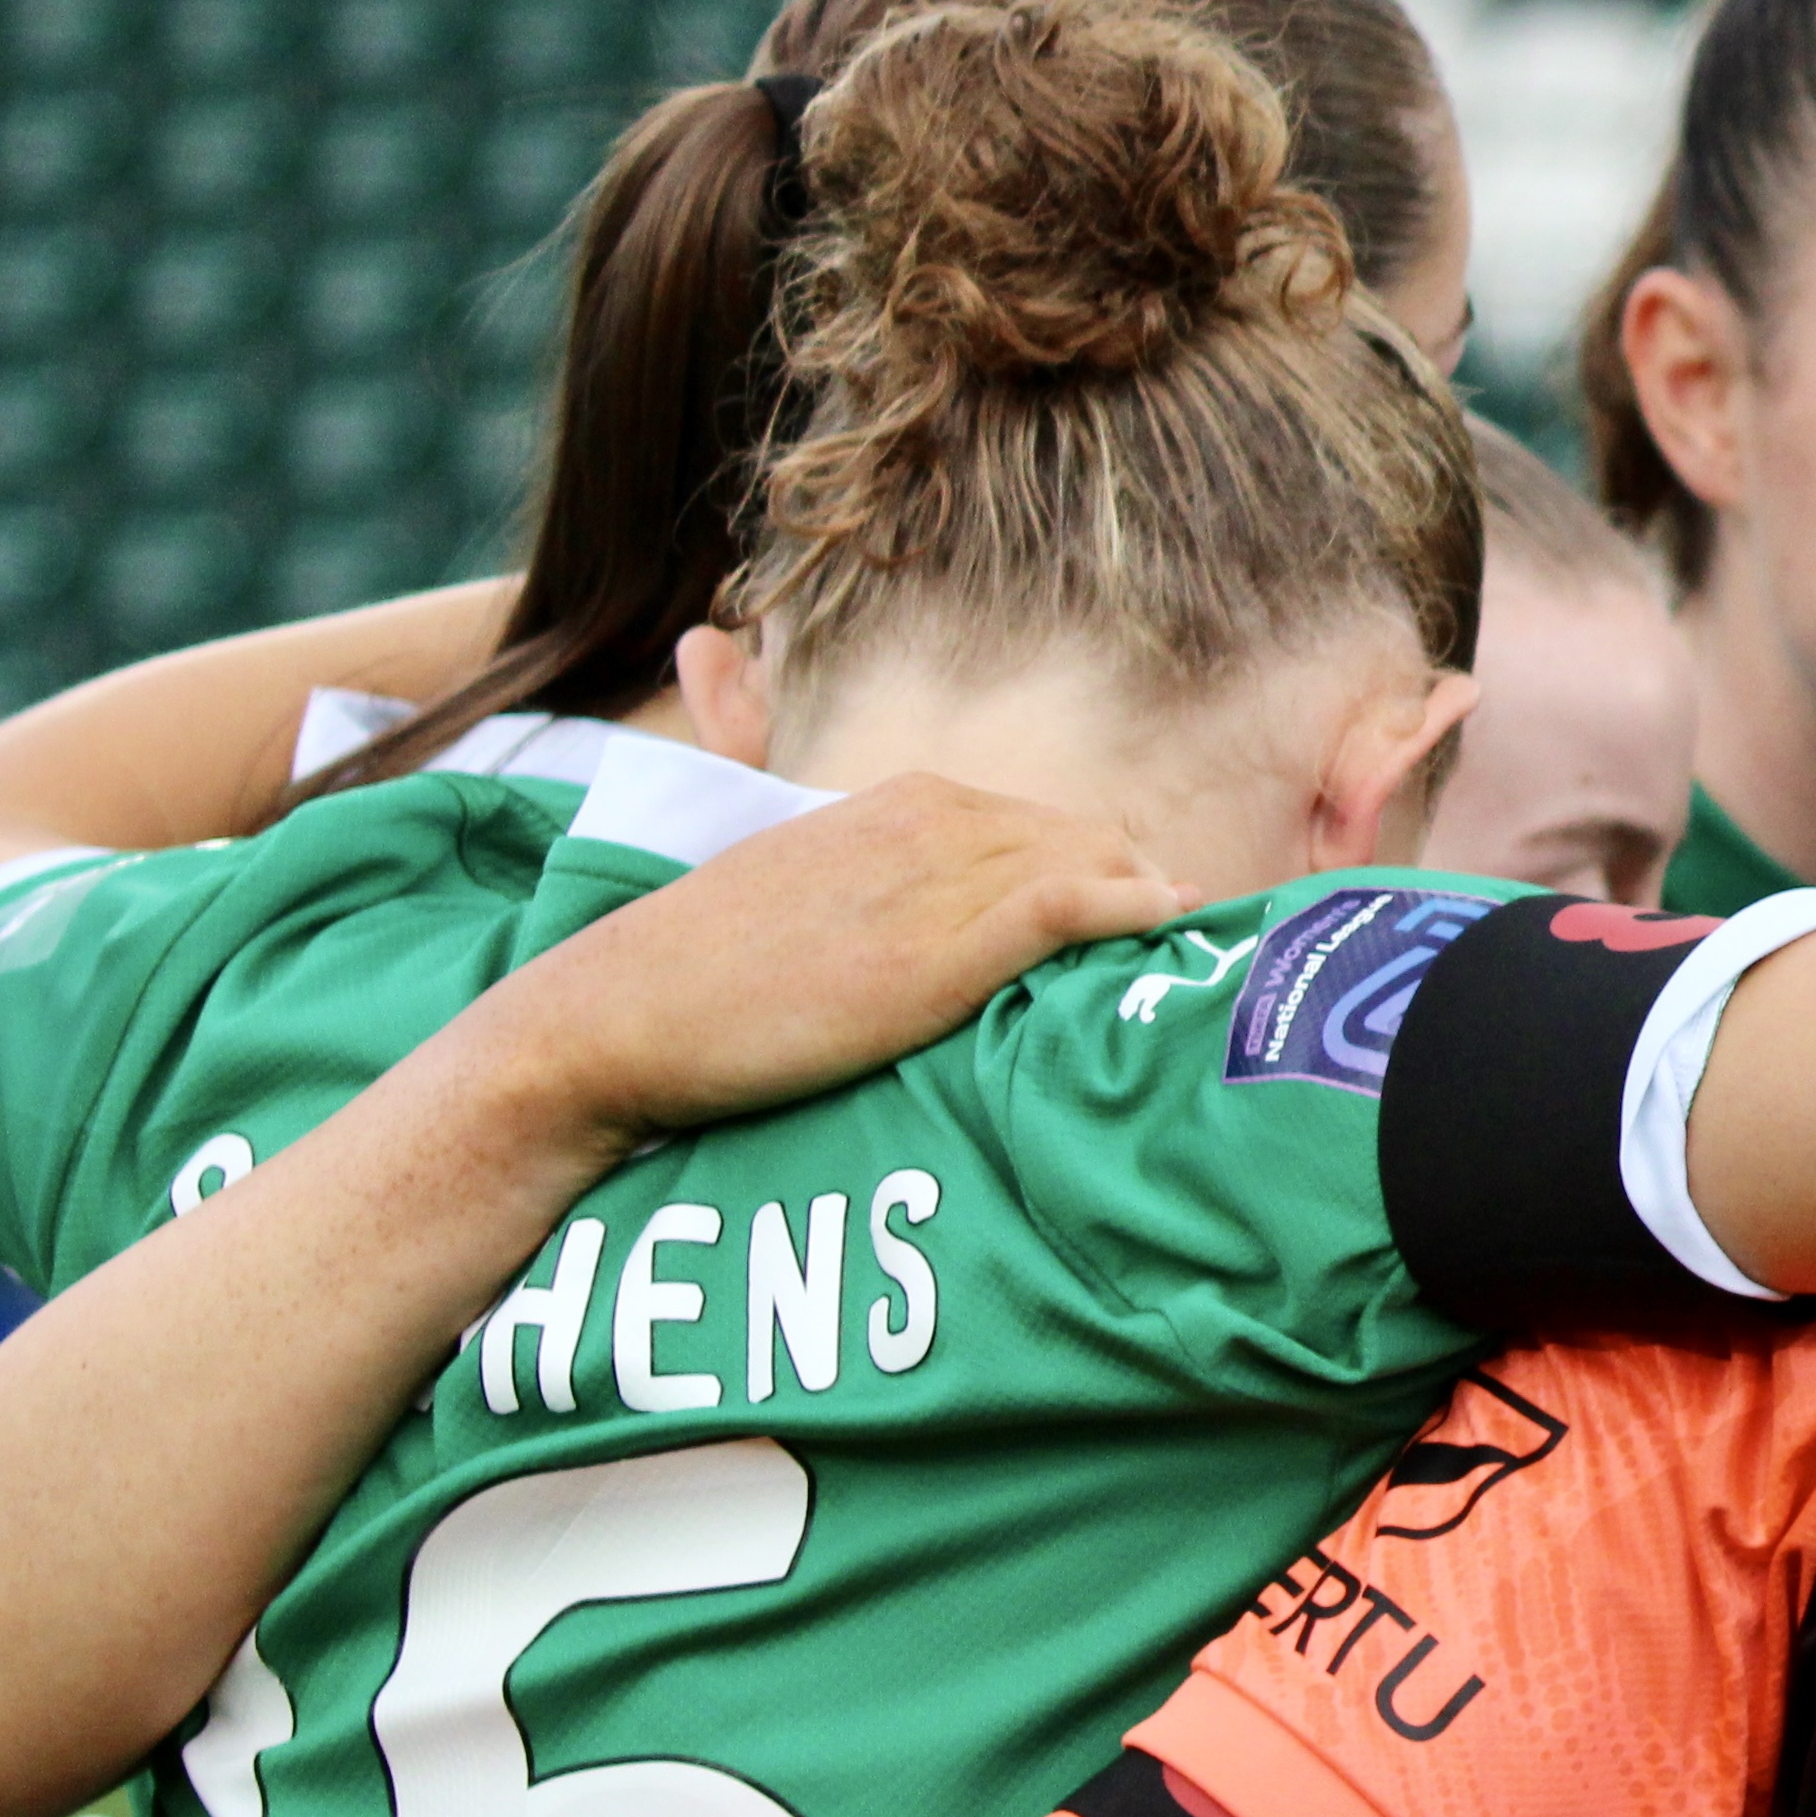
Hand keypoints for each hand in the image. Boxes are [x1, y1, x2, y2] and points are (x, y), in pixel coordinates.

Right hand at [453, 775, 1178, 1157]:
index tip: (1142, 923)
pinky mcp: (941, 948)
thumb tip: (933, 925)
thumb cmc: (702, 974)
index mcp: (902, 801)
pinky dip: (1132, 912)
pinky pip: (1072, 903)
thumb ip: (878, 887)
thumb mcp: (802, 895)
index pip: (1047, 825)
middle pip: (1091, 838)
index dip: (1105, 873)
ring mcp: (938, 878)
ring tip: (1194, 967)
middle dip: (1140, 888)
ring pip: (1096, 863)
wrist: (620, 1016)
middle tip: (1187, 956)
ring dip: (1149, 908)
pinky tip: (1168, 933)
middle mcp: (932, 821)